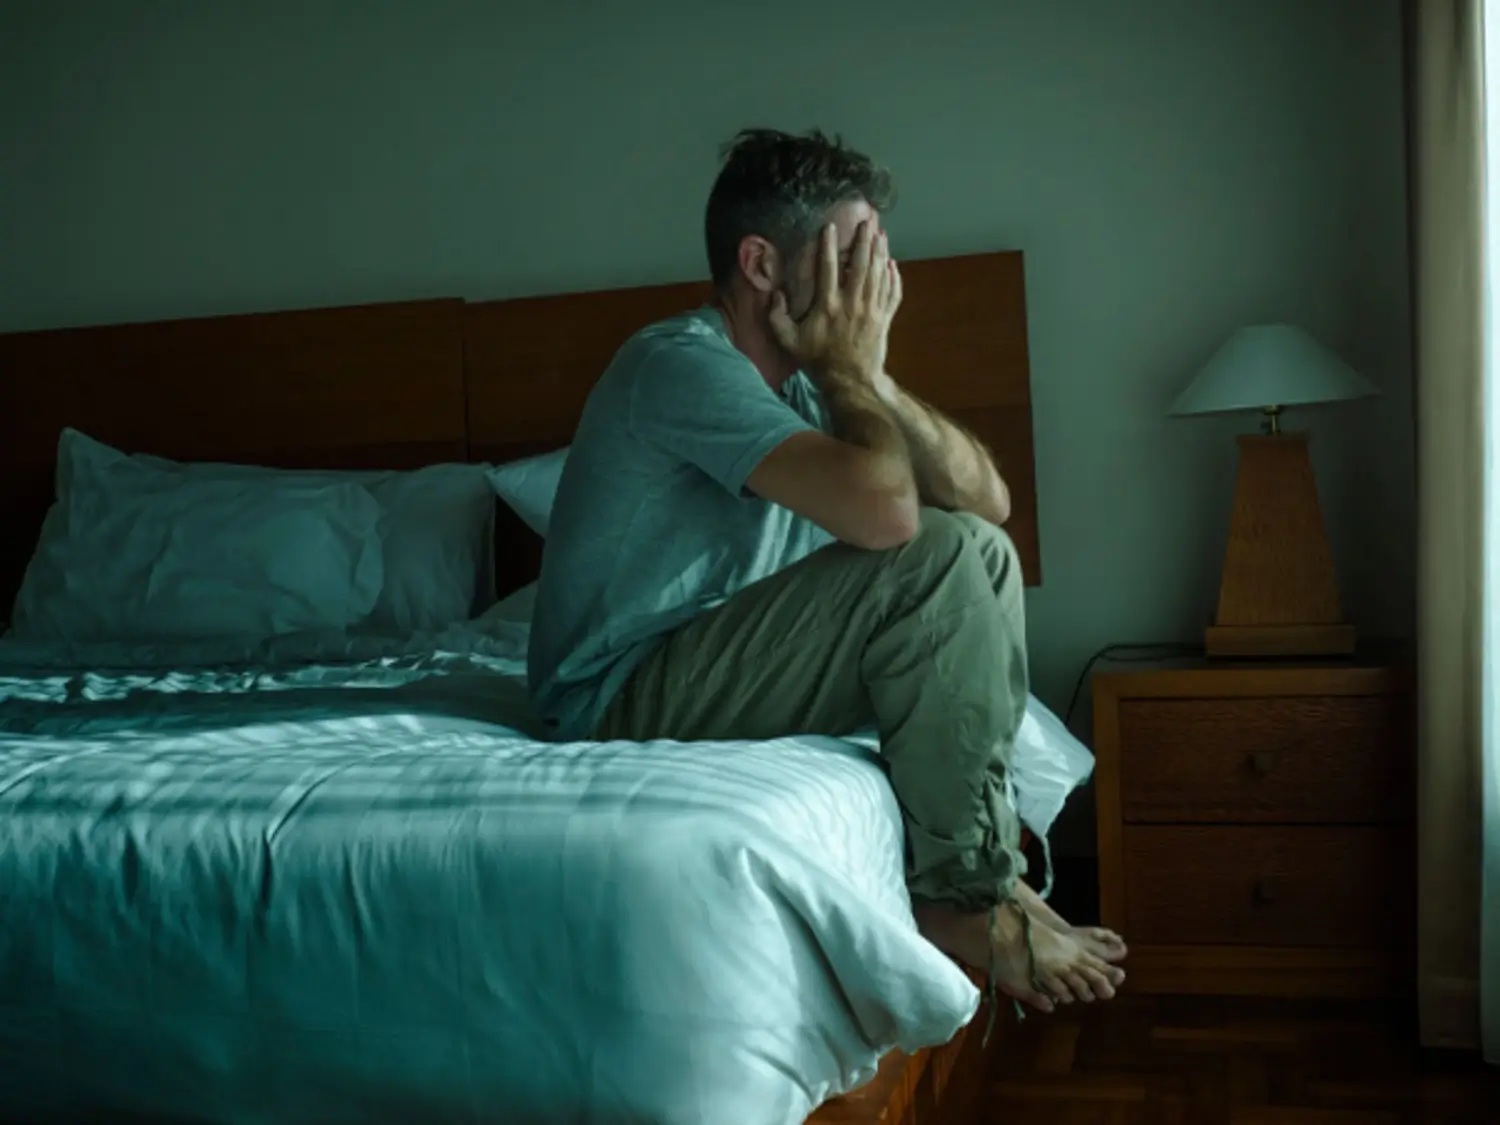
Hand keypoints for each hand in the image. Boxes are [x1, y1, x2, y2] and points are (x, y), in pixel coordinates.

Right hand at [769, 219, 902, 382]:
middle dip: (863, 241)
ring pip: (878, 274)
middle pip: (859, 265)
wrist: (851, 380)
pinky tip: (892, 264)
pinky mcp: (884, 318)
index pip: (827, 269)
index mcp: (827, 306)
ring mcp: (871, 310)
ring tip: (881, 233)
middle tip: (867, 221)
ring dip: (880, 252)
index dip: (828, 246)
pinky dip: (893, 277)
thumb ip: (777, 317)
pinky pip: (892, 293)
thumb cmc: (818, 360)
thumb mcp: (789, 342)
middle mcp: (851, 304)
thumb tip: (775, 294)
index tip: (829, 227)